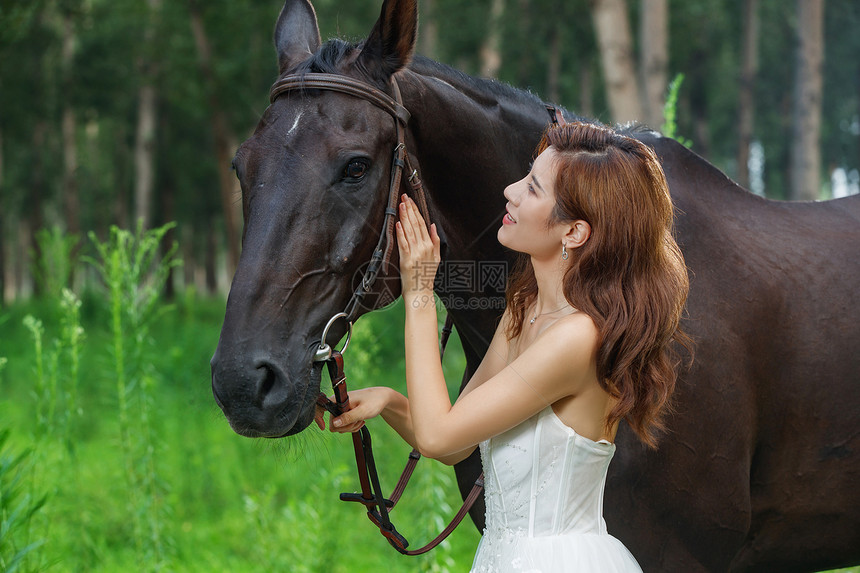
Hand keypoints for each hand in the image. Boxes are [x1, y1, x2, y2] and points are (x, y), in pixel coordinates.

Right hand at [319, 387, 390, 433]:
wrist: (382, 398)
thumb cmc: (374, 402)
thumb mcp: (362, 411)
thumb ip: (348, 417)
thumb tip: (334, 425)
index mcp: (338, 399)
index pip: (320, 407)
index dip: (318, 417)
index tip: (322, 427)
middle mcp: (337, 403)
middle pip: (333, 423)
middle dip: (345, 426)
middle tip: (358, 421)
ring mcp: (341, 409)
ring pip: (339, 426)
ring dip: (350, 427)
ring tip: (361, 420)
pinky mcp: (345, 413)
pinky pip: (344, 425)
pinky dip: (352, 426)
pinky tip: (360, 421)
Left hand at [395, 194, 440, 308]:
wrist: (421, 293)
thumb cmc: (426, 276)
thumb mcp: (436, 258)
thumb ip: (436, 241)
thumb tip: (432, 225)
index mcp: (430, 246)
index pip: (423, 223)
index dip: (416, 211)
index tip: (411, 201)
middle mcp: (424, 248)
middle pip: (416, 224)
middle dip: (410, 209)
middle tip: (404, 197)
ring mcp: (415, 253)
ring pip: (410, 231)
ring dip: (405, 217)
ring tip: (401, 205)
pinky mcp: (407, 260)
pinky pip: (404, 244)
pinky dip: (401, 233)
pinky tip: (399, 223)